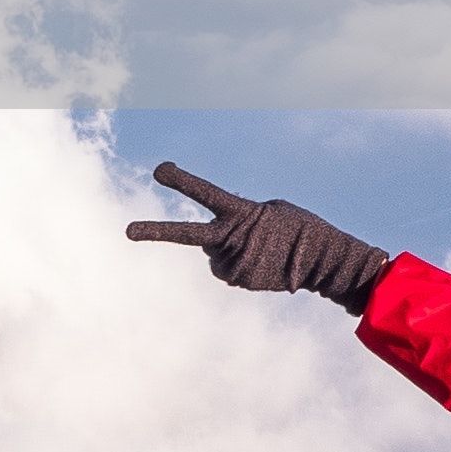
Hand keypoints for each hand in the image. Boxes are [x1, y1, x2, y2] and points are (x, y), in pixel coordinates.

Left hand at [121, 162, 397, 311]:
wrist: (323, 261)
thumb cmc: (298, 228)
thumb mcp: (267, 211)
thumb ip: (236, 219)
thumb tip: (214, 242)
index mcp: (241, 214)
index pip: (206, 194)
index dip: (181, 181)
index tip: (159, 170)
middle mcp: (230, 240)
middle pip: (186, 234)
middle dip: (154, 232)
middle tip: (127, 232)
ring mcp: (232, 263)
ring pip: (214, 255)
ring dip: (230, 250)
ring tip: (260, 248)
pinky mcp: (237, 281)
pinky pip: (228, 270)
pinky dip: (240, 265)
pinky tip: (262, 262)